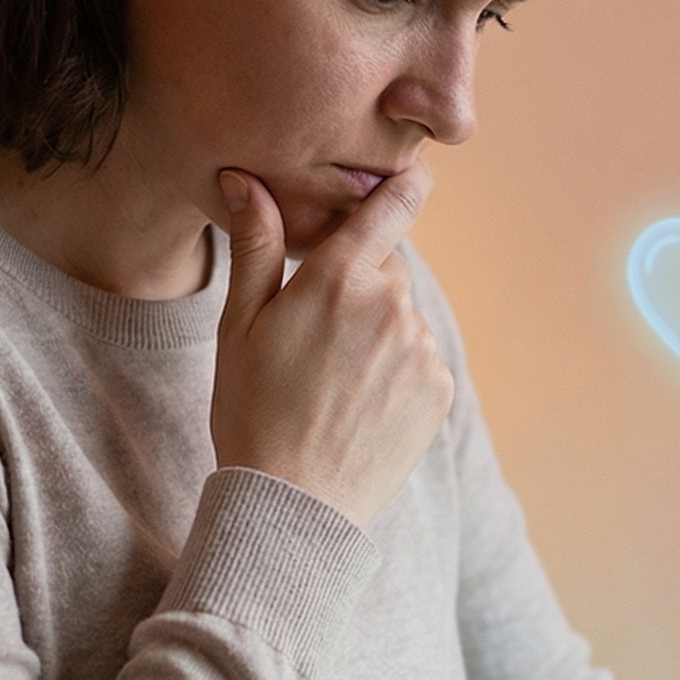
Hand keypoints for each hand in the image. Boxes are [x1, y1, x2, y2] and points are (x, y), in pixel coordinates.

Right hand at [210, 164, 454, 527]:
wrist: (294, 503)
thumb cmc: (253, 411)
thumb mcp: (239, 325)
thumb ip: (255, 247)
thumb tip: (244, 179)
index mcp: (338, 278)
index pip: (391, 207)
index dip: (405, 187)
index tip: (416, 175)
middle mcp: (390, 304)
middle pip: (388, 268)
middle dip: (361, 285)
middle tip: (318, 335)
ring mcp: (420, 348)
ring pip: (403, 317)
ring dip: (379, 332)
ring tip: (335, 382)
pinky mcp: (440, 389)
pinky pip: (422, 360)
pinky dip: (399, 373)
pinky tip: (361, 405)